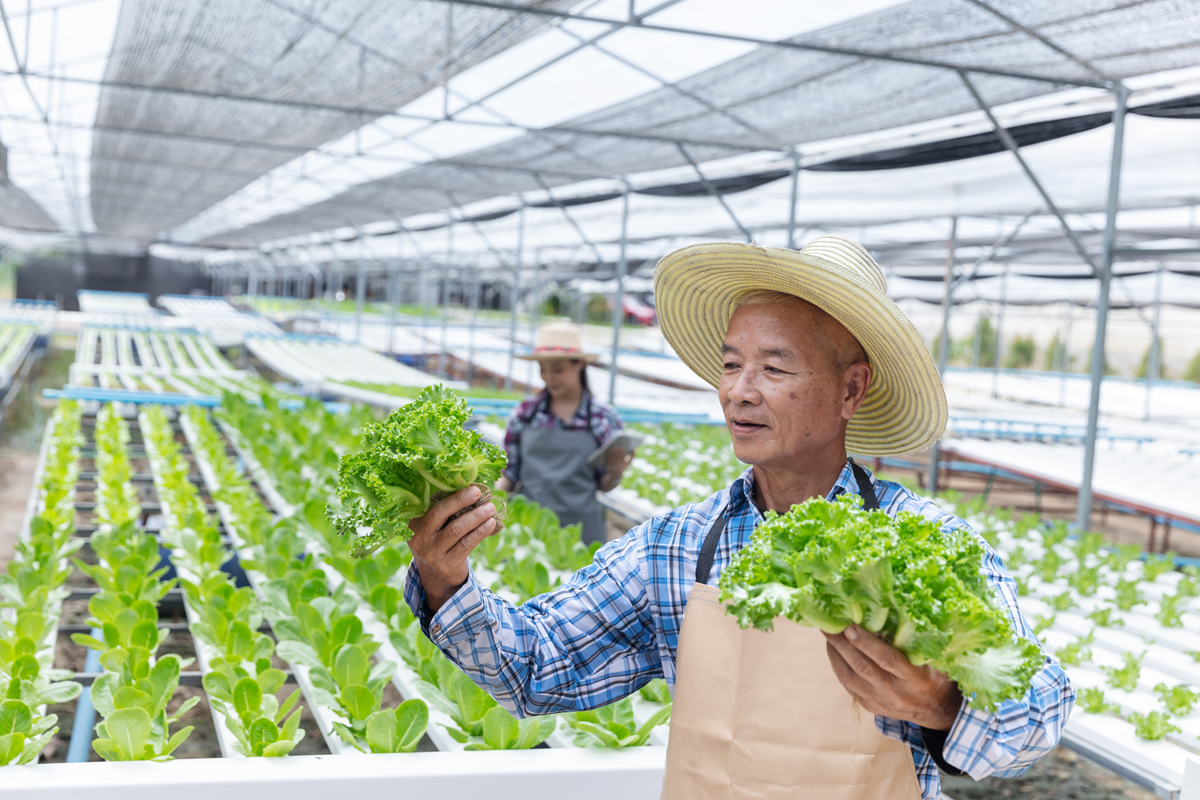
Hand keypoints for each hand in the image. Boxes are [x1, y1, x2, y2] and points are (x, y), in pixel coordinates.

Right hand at [407, 485, 498, 612]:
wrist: (437, 578)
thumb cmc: (439, 544)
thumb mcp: (432, 529)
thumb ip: (442, 512)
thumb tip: (469, 489)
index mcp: (414, 524)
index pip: (430, 504)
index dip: (450, 494)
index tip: (468, 485)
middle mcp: (419, 538)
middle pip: (439, 514)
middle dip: (460, 500)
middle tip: (478, 492)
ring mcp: (432, 553)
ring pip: (456, 529)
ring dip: (476, 516)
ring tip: (490, 508)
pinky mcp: (447, 564)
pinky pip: (466, 544)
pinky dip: (480, 532)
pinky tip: (490, 524)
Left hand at [604, 444, 633, 479]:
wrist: (616, 475)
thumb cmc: (623, 467)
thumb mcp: (628, 463)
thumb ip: (632, 456)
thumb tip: (635, 449)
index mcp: (624, 464)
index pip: (622, 455)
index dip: (621, 450)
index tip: (620, 446)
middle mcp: (618, 466)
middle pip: (616, 456)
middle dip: (615, 450)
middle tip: (615, 445)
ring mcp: (613, 467)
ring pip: (612, 457)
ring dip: (611, 451)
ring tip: (611, 447)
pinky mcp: (608, 467)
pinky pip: (608, 459)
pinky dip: (608, 455)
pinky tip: (607, 451)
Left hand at [823, 625, 962, 730]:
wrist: (938, 713)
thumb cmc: (937, 676)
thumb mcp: (935, 659)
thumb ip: (918, 641)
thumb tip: (897, 610)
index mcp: (914, 679)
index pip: (887, 659)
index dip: (867, 643)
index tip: (850, 626)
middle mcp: (895, 692)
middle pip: (862, 666)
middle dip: (842, 643)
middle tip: (828, 623)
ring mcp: (880, 701)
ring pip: (850, 676)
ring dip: (835, 653)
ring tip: (827, 633)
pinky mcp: (870, 706)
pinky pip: (847, 685)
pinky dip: (838, 665)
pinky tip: (833, 650)